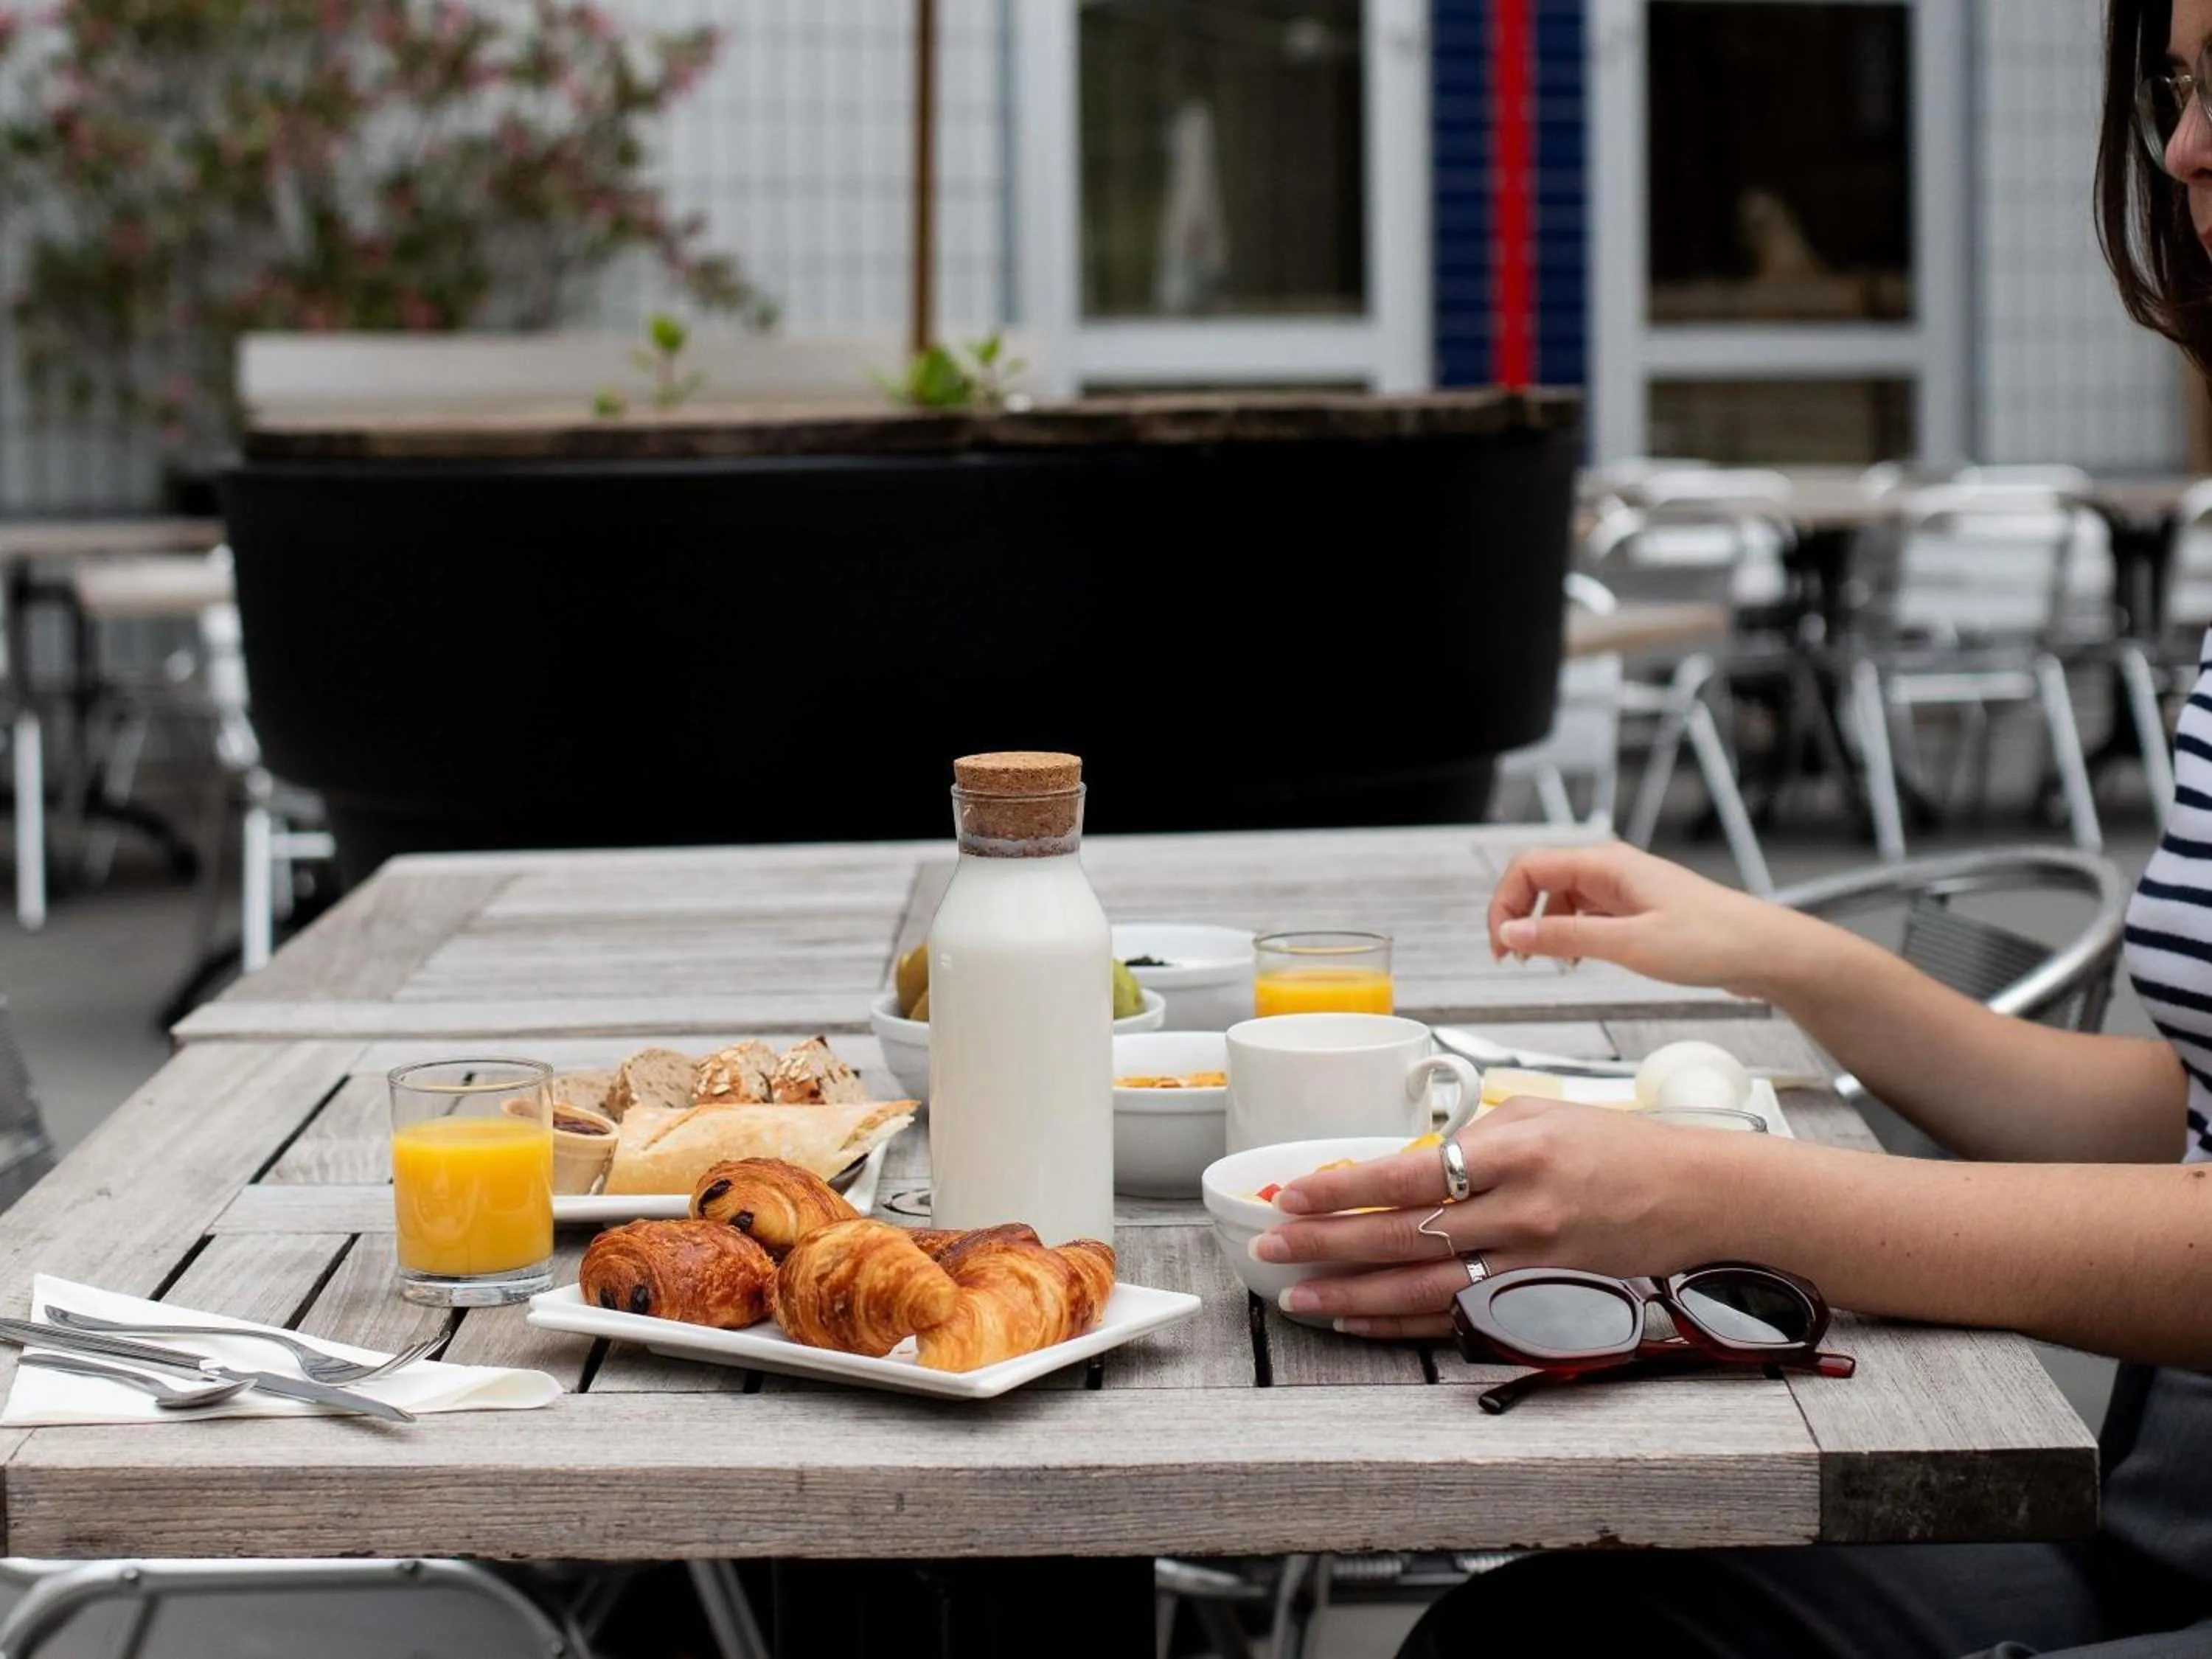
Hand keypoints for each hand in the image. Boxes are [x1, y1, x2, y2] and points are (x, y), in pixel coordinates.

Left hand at [1253, 1098, 1725, 1338]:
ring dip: (1353, 1291)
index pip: (1409, 1170)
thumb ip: (1471, 1138)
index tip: (1294, 1191)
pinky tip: (1358, 1317)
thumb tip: (1406, 1159)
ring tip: (1298, 1293)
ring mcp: (1529, 1256)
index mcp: (1513, 1148)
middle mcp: (1518, 1206)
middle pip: (1404, 1232)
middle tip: (1273, 1245)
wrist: (1696, 1193)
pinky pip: (1456, 1311)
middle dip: (1328, 1241)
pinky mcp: (1538, 1290)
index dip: (1345, 1186)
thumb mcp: (1539, 1114)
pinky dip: (1401, 1318)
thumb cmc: (1617, 1145)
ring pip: (1422, 1283)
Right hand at [1487, 843, 1808, 998]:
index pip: (1529, 867)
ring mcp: (1623, 891)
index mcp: (1606, 865)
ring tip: (1541, 962)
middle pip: (1540, 880)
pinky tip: (1573, 960)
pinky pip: (1585, 915)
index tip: (1502, 944)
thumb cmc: (1712, 940)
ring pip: (1560, 899)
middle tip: (1510, 957)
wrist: (1763, 952)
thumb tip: (1514, 932)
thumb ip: (1566, 936)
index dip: (1505, 903)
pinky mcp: (1635, 912)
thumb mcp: (1630, 943)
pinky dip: (1568, 935)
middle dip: (1517, 915)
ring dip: (1541, 927)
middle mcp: (1611, 871)